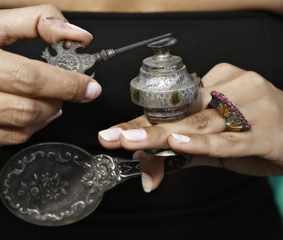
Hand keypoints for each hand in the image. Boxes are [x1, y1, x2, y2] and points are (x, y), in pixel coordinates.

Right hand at [0, 4, 101, 162]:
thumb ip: (35, 22)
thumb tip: (81, 37)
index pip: (24, 76)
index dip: (65, 84)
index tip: (90, 87)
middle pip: (24, 109)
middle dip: (56, 102)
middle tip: (64, 92)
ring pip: (17, 132)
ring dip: (43, 116)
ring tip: (44, 101)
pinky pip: (3, 145)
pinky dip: (23, 130)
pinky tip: (19, 115)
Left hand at [99, 63, 282, 190]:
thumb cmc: (256, 133)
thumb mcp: (215, 143)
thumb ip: (181, 153)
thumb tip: (145, 169)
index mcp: (215, 85)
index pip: (171, 107)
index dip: (140, 121)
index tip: (113, 132)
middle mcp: (230, 89)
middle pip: (181, 113)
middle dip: (145, 129)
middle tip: (115, 138)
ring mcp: (248, 107)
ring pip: (199, 124)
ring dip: (163, 136)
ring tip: (134, 143)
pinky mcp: (265, 131)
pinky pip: (229, 139)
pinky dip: (202, 144)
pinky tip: (179, 143)